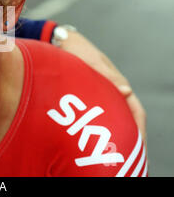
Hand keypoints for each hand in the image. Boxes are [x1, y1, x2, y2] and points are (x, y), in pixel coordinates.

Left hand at [57, 30, 146, 144]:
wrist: (61, 42)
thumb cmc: (77, 50)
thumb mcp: (92, 62)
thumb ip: (108, 76)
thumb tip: (127, 92)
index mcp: (118, 83)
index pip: (135, 111)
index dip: (139, 129)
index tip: (139, 147)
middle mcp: (112, 90)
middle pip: (125, 117)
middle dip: (129, 136)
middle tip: (126, 157)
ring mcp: (100, 92)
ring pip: (112, 116)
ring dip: (114, 132)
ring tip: (109, 151)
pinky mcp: (88, 93)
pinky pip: (98, 112)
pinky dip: (100, 124)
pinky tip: (91, 137)